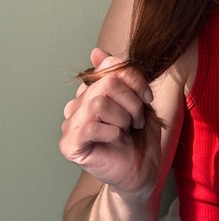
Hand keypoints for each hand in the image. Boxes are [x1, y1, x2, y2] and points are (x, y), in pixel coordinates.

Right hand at [60, 48, 159, 194]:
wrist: (142, 169)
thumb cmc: (140, 136)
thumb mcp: (139, 100)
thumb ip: (121, 76)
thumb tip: (96, 51)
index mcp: (92, 91)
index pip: (109, 67)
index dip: (134, 80)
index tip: (147, 97)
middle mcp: (77, 105)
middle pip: (106, 83)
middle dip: (132, 101)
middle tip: (138, 118)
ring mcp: (71, 125)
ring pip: (98, 103)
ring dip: (123, 117)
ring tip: (128, 129)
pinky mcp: (70, 145)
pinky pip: (91, 126)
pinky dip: (112, 131)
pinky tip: (118, 139)